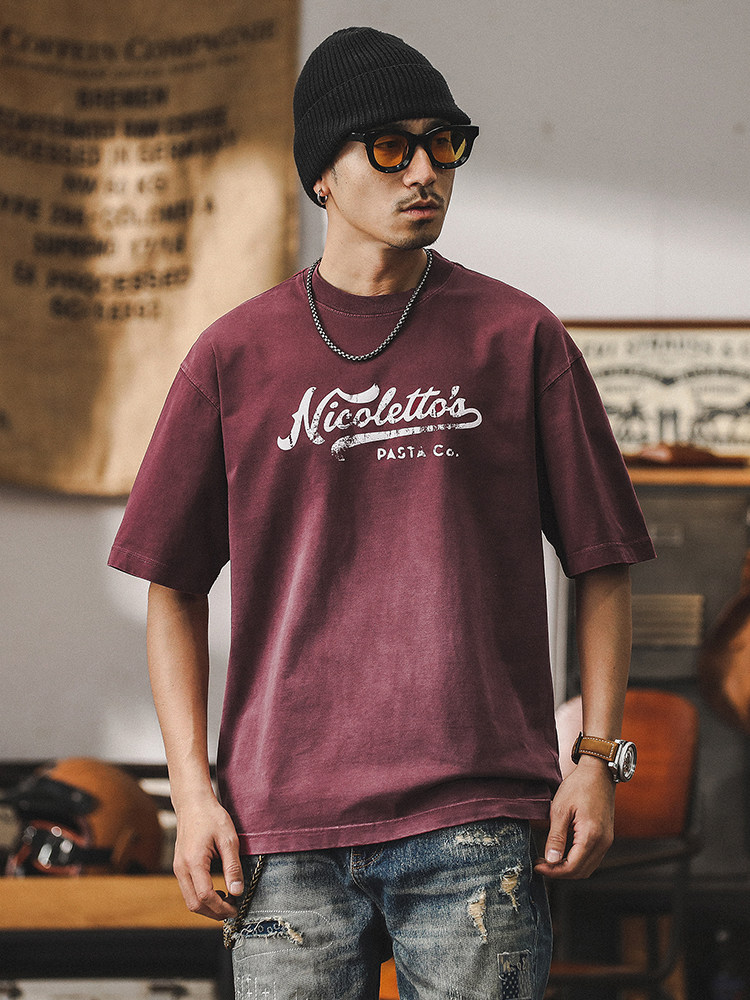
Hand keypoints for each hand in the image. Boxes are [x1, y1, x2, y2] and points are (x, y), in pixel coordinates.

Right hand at [172, 795, 244, 919]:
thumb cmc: (211, 817)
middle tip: (233, 909)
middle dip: (214, 912)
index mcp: (193, 862)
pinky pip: (188, 890)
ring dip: (208, 906)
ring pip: (189, 900)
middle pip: (194, 904)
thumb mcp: (228, 839)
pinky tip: (217, 892)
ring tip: (227, 901)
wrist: (193, 803)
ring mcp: (178, 868)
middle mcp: (181, 868)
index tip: (237, 908)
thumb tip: (237, 891)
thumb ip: (232, 867)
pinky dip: (201, 897)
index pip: (205, 896)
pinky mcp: (179, 866)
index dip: (222, 907)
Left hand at [534, 756, 614, 878]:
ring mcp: (607, 840)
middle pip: (581, 872)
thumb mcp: (560, 809)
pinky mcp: (607, 837)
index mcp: (591, 836)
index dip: (553, 871)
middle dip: (560, 872)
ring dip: (569, 868)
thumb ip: (556, 837)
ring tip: (550, 860)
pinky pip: (593, 858)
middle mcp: (603, 842)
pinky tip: (564, 853)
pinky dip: (578, 861)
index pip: (572, 867)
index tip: (538, 866)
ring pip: (588, 867)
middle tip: (542, 864)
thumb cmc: (578, 786)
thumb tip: (551, 860)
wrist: (599, 772)